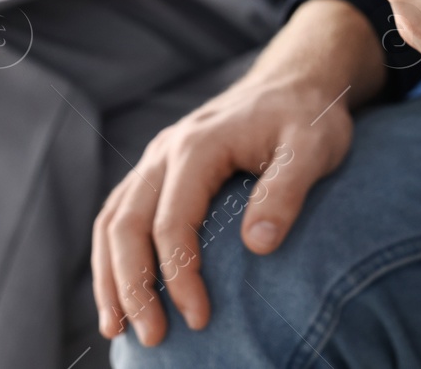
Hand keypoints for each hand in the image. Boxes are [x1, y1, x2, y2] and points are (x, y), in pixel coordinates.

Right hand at [92, 0, 384, 346]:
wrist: (295, 82)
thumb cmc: (307, 118)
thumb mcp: (312, 149)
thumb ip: (285, 192)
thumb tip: (258, 246)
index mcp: (197, 146)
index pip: (170, 221)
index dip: (178, 274)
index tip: (199, 320)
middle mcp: (164, 151)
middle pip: (125, 223)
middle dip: (131, 286)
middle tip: (151, 338)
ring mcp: (156, 159)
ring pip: (112, 219)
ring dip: (109, 275)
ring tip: (116, 327)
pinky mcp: (159, 171)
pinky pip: (120, 213)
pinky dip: (113, 254)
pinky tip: (121, 291)